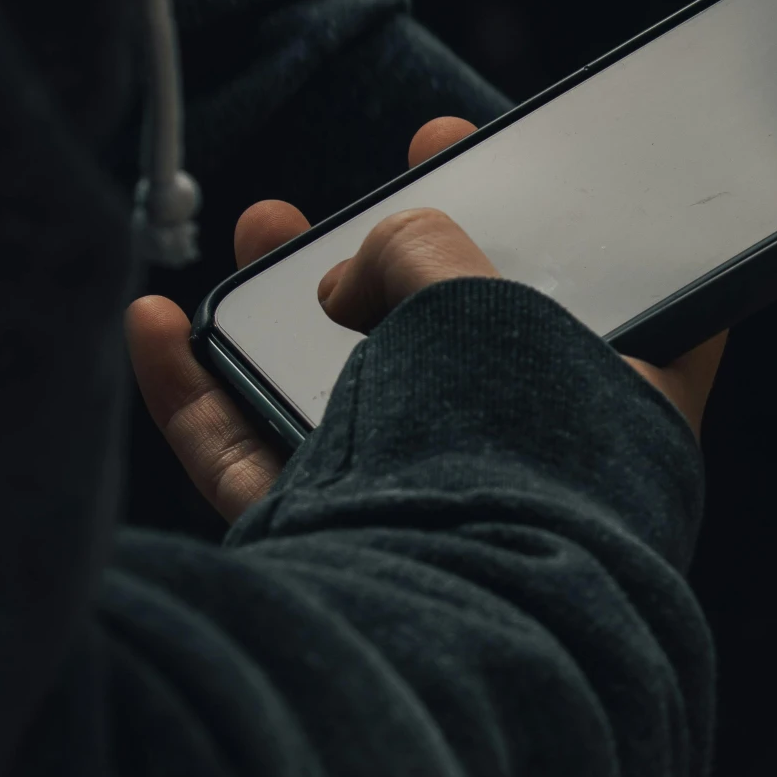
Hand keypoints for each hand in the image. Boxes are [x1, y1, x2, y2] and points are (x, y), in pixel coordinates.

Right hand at [125, 116, 728, 523]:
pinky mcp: (329, 555)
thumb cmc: (520, 461)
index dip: (556, 226)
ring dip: (283, 317)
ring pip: (339, 405)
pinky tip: (155, 327)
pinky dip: (198, 400)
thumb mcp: (485, 304)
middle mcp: (525, 477)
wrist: (464, 622)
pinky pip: (250, 469)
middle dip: (386, 267)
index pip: (609, 310)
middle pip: (450, 358)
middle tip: (354, 203)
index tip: (474, 154)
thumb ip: (419, 252)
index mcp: (620, 417)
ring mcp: (419, 520)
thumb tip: (339, 282)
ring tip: (255, 226)